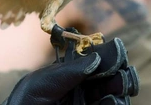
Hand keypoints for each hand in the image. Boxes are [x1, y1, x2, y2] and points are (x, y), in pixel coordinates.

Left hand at [2, 37, 138, 104]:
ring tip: (121, 86)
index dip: (107, 56)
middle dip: (118, 72)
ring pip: (112, 94)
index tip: (117, 52)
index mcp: (73, 73)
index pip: (95, 61)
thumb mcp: (45, 79)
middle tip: (123, 71)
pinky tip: (113, 101)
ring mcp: (87, 102)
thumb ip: (70, 69)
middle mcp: (83, 87)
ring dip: (120, 88)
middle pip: (108, 77)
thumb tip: (96, 58)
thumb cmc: (27, 98)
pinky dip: (114, 104)